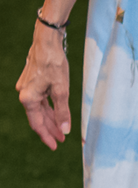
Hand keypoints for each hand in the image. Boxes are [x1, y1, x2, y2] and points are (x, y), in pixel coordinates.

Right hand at [16, 20, 71, 148]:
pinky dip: (48, 107)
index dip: (47, 136)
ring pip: (39, 109)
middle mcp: (24, 94)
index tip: (55, 146)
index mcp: (28, 98)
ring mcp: (26, 87)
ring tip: (60, 129)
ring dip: (50, 119)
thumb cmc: (54, 64)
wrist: (46, 41)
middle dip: (50, 129)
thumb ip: (62, 112)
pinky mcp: (31, 81)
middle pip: (37, 117)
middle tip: (61, 140)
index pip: (37, 124)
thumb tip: (64, 130)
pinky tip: (55, 113)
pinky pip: (40, 100)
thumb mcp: (61, 90)